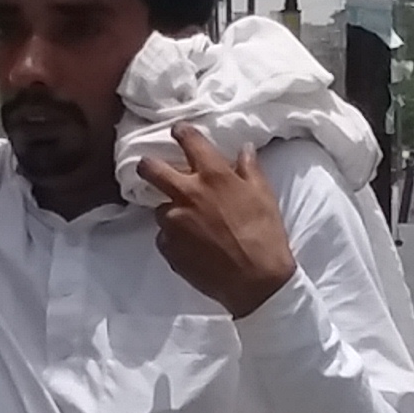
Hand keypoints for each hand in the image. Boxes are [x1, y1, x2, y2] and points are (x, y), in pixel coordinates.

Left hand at [148, 125, 296, 317]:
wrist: (256, 281)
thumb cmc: (265, 234)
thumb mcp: (264, 195)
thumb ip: (250, 168)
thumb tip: (243, 149)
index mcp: (213, 176)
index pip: (189, 141)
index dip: (181, 132)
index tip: (178, 131)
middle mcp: (186, 194)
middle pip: (150, 169)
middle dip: (147, 166)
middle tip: (152, 169)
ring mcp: (173, 222)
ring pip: (160, 209)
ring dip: (170, 211)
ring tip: (190, 225)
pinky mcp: (168, 248)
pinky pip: (165, 238)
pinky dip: (175, 239)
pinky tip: (193, 247)